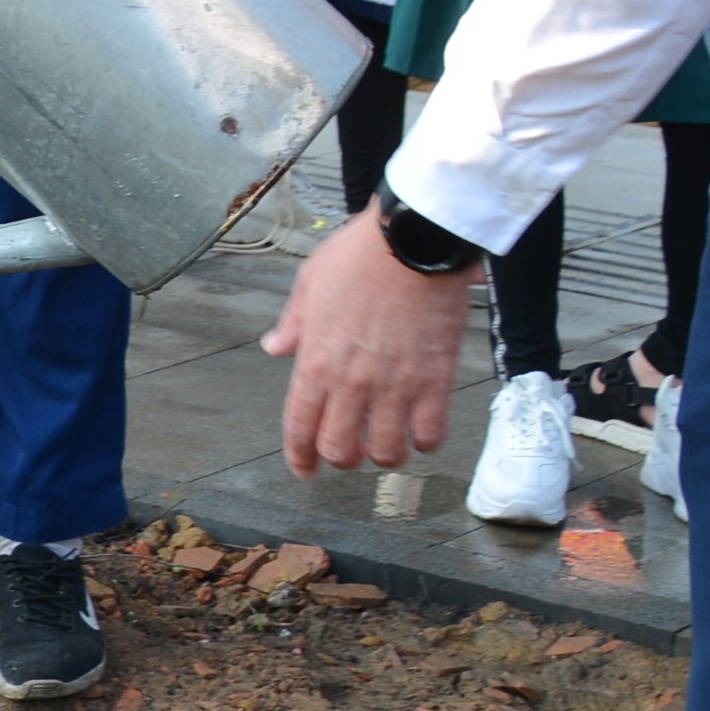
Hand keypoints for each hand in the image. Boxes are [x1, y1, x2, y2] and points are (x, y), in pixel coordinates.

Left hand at [265, 210, 478, 474]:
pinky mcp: (435, 380)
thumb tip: (274, 348)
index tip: (304, 470)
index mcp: (316, 362)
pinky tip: (422, 432)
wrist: (413, 240)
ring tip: (388, 446)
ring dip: (386, 456)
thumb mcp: (309, 284)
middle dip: (343, 461)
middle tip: (351, 455)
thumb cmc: (359, 256)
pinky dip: (426, 441)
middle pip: (341, 450)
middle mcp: (351, 382)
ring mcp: (395, 385)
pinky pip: (430, 432)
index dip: (300, 457)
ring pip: (387, 451)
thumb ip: (293, 324)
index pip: (300, 426)